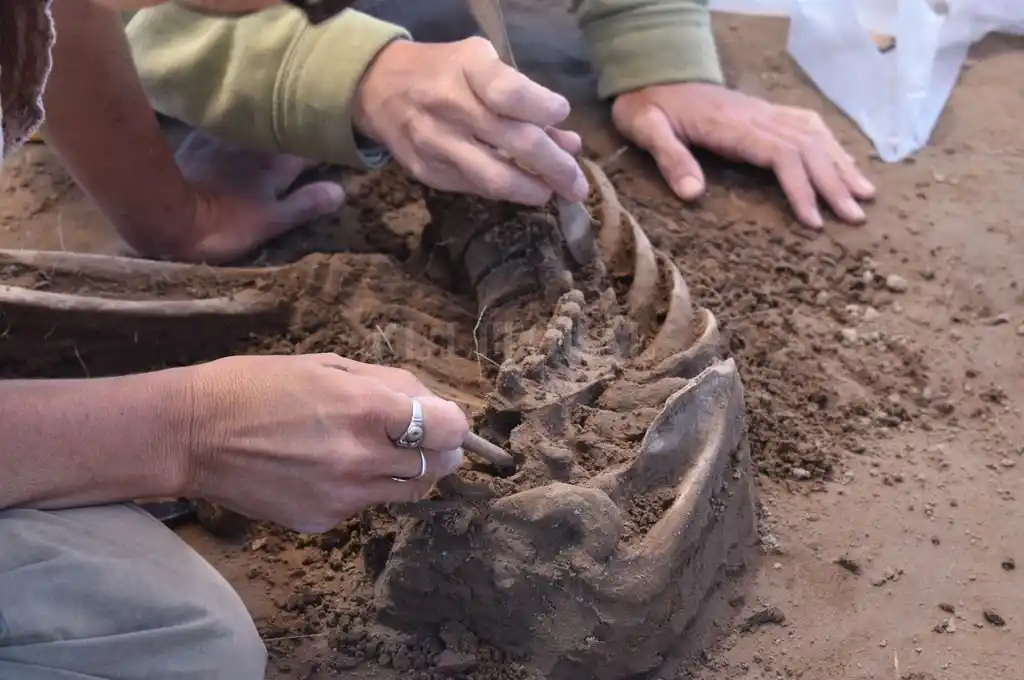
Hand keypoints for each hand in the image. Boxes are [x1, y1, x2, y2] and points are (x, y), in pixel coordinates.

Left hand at [161, 131, 344, 262]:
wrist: (164, 213)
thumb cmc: (223, 224)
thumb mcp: (271, 223)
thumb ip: (306, 204)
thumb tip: (341, 190)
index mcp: (279, 163)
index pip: (313, 144)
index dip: (329, 140)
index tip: (345, 137)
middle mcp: (257, 143)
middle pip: (286, 127)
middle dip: (301, 126)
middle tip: (317, 125)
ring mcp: (228, 138)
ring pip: (257, 123)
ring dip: (269, 122)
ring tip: (281, 120)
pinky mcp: (201, 138)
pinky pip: (228, 124)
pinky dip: (239, 124)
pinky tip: (240, 126)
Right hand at [180, 354, 468, 532]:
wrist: (193, 434)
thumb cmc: (259, 386)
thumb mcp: (328, 366)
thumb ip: (388, 385)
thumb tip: (430, 402)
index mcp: (368, 410)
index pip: (451, 428)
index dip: (453, 422)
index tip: (442, 419)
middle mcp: (363, 459)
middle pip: (440, 467)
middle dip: (439, 450)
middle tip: (420, 437)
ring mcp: (344, 496)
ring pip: (409, 492)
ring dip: (407, 472)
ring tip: (376, 451)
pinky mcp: (323, 520)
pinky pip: (365, 506)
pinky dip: (362, 489)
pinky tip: (329, 469)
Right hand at [353, 37, 587, 205]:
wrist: (378, 89)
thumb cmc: (444, 72)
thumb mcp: (482, 64)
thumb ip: (525, 99)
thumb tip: (568, 141)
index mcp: (467, 67)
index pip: (510, 93)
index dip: (543, 108)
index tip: (562, 114)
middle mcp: (449, 104)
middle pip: (515, 141)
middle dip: (555, 167)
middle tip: (577, 184)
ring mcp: (436, 142)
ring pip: (495, 177)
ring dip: (533, 190)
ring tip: (555, 193)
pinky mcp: (428, 172)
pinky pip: (476, 188)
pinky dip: (505, 192)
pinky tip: (523, 189)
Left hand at [611, 83, 876, 227]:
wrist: (652, 74)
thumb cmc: (647, 108)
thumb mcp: (647, 130)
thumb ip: (669, 157)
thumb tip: (692, 193)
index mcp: (733, 125)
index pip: (781, 154)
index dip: (801, 187)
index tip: (814, 221)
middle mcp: (757, 116)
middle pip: (808, 146)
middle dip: (834, 182)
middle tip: (855, 217)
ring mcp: (764, 113)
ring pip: (814, 135)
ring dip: (841, 165)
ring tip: (865, 195)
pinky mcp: (765, 114)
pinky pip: (808, 126)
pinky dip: (831, 147)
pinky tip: (845, 165)